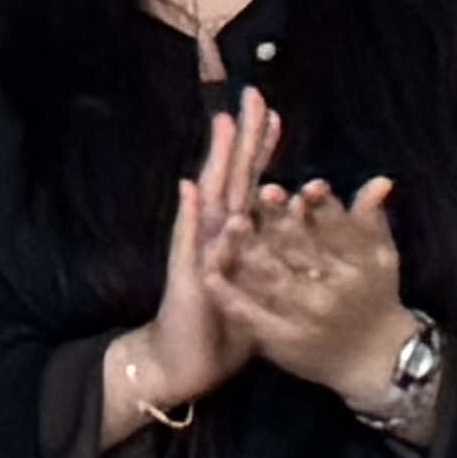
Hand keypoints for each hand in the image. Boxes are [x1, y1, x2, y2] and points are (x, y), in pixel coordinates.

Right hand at [109, 93, 270, 432]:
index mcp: (232, 237)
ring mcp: (197, 252)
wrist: (181, 362)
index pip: (249, 183)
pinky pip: (191, 241)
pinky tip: (192, 187)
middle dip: (242, 138)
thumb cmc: (221, 328)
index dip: (261, 149)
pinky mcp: (187, 276)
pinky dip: (192, 214)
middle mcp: (213, 236)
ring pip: (212, 196)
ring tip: (225, 125)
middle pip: (231, 176)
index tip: (275, 113)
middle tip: (252, 95)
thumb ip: (260, 254)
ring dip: (218, 161)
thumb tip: (274, 227)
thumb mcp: (256, 286)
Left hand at [218, 149, 423, 404]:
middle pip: (301, 251)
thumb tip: (379, 180)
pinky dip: (229, 293)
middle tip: (260, 192)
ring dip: (248, 250)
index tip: (306, 186)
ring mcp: (304, 317)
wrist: (373, 361)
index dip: (323, 207)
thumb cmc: (375, 299)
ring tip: (227, 223)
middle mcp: (333, 292)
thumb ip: (371, 220)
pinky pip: (250, 313)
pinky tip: (208, 273)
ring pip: (271, 278)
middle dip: (281, 221)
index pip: (339, 231)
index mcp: (359, 268)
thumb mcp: (381, 260)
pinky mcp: (281, 340)